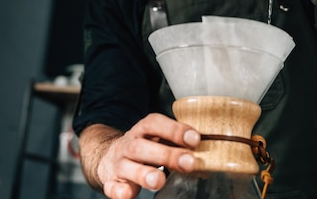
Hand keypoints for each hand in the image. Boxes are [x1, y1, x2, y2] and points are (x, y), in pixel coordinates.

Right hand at [82, 114, 199, 198]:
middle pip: (142, 146)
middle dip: (166, 155)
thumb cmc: (145, 147)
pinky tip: (128, 194)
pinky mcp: (111, 182)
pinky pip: (112, 187)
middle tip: (188, 162)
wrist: (109, 156)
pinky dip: (120, 192)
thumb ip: (177, 141)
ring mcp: (118, 164)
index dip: (175, 129)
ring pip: (127, 166)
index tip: (195, 139)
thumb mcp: (158, 138)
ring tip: (159, 180)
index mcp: (142, 130)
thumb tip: (207, 148)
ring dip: (144, 174)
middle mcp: (129, 145)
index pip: (155, 123)